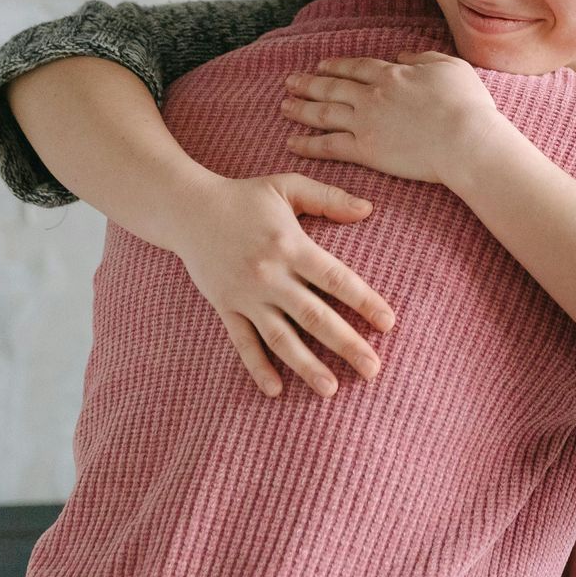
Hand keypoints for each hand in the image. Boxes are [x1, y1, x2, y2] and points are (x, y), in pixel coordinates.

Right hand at [165, 172, 397, 398]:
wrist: (186, 209)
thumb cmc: (244, 196)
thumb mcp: (287, 186)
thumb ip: (329, 198)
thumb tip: (369, 209)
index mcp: (291, 245)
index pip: (336, 279)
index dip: (365, 302)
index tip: (389, 324)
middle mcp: (270, 275)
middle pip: (314, 316)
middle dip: (346, 344)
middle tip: (373, 369)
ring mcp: (246, 296)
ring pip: (281, 337)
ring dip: (307, 366)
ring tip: (332, 389)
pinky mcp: (225, 307)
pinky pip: (243, 343)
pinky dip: (258, 367)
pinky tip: (276, 390)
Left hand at [280, 51, 510, 192]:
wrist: (465, 139)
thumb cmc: (467, 104)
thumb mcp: (451, 66)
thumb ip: (424, 58)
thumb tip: (403, 55)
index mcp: (393, 74)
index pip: (357, 67)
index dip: (337, 65)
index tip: (322, 65)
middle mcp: (372, 96)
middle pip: (332, 87)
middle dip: (309, 83)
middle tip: (290, 82)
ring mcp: (365, 123)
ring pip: (323, 113)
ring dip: (301, 109)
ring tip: (284, 106)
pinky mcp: (366, 151)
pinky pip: (329, 146)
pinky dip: (308, 143)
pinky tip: (292, 142)